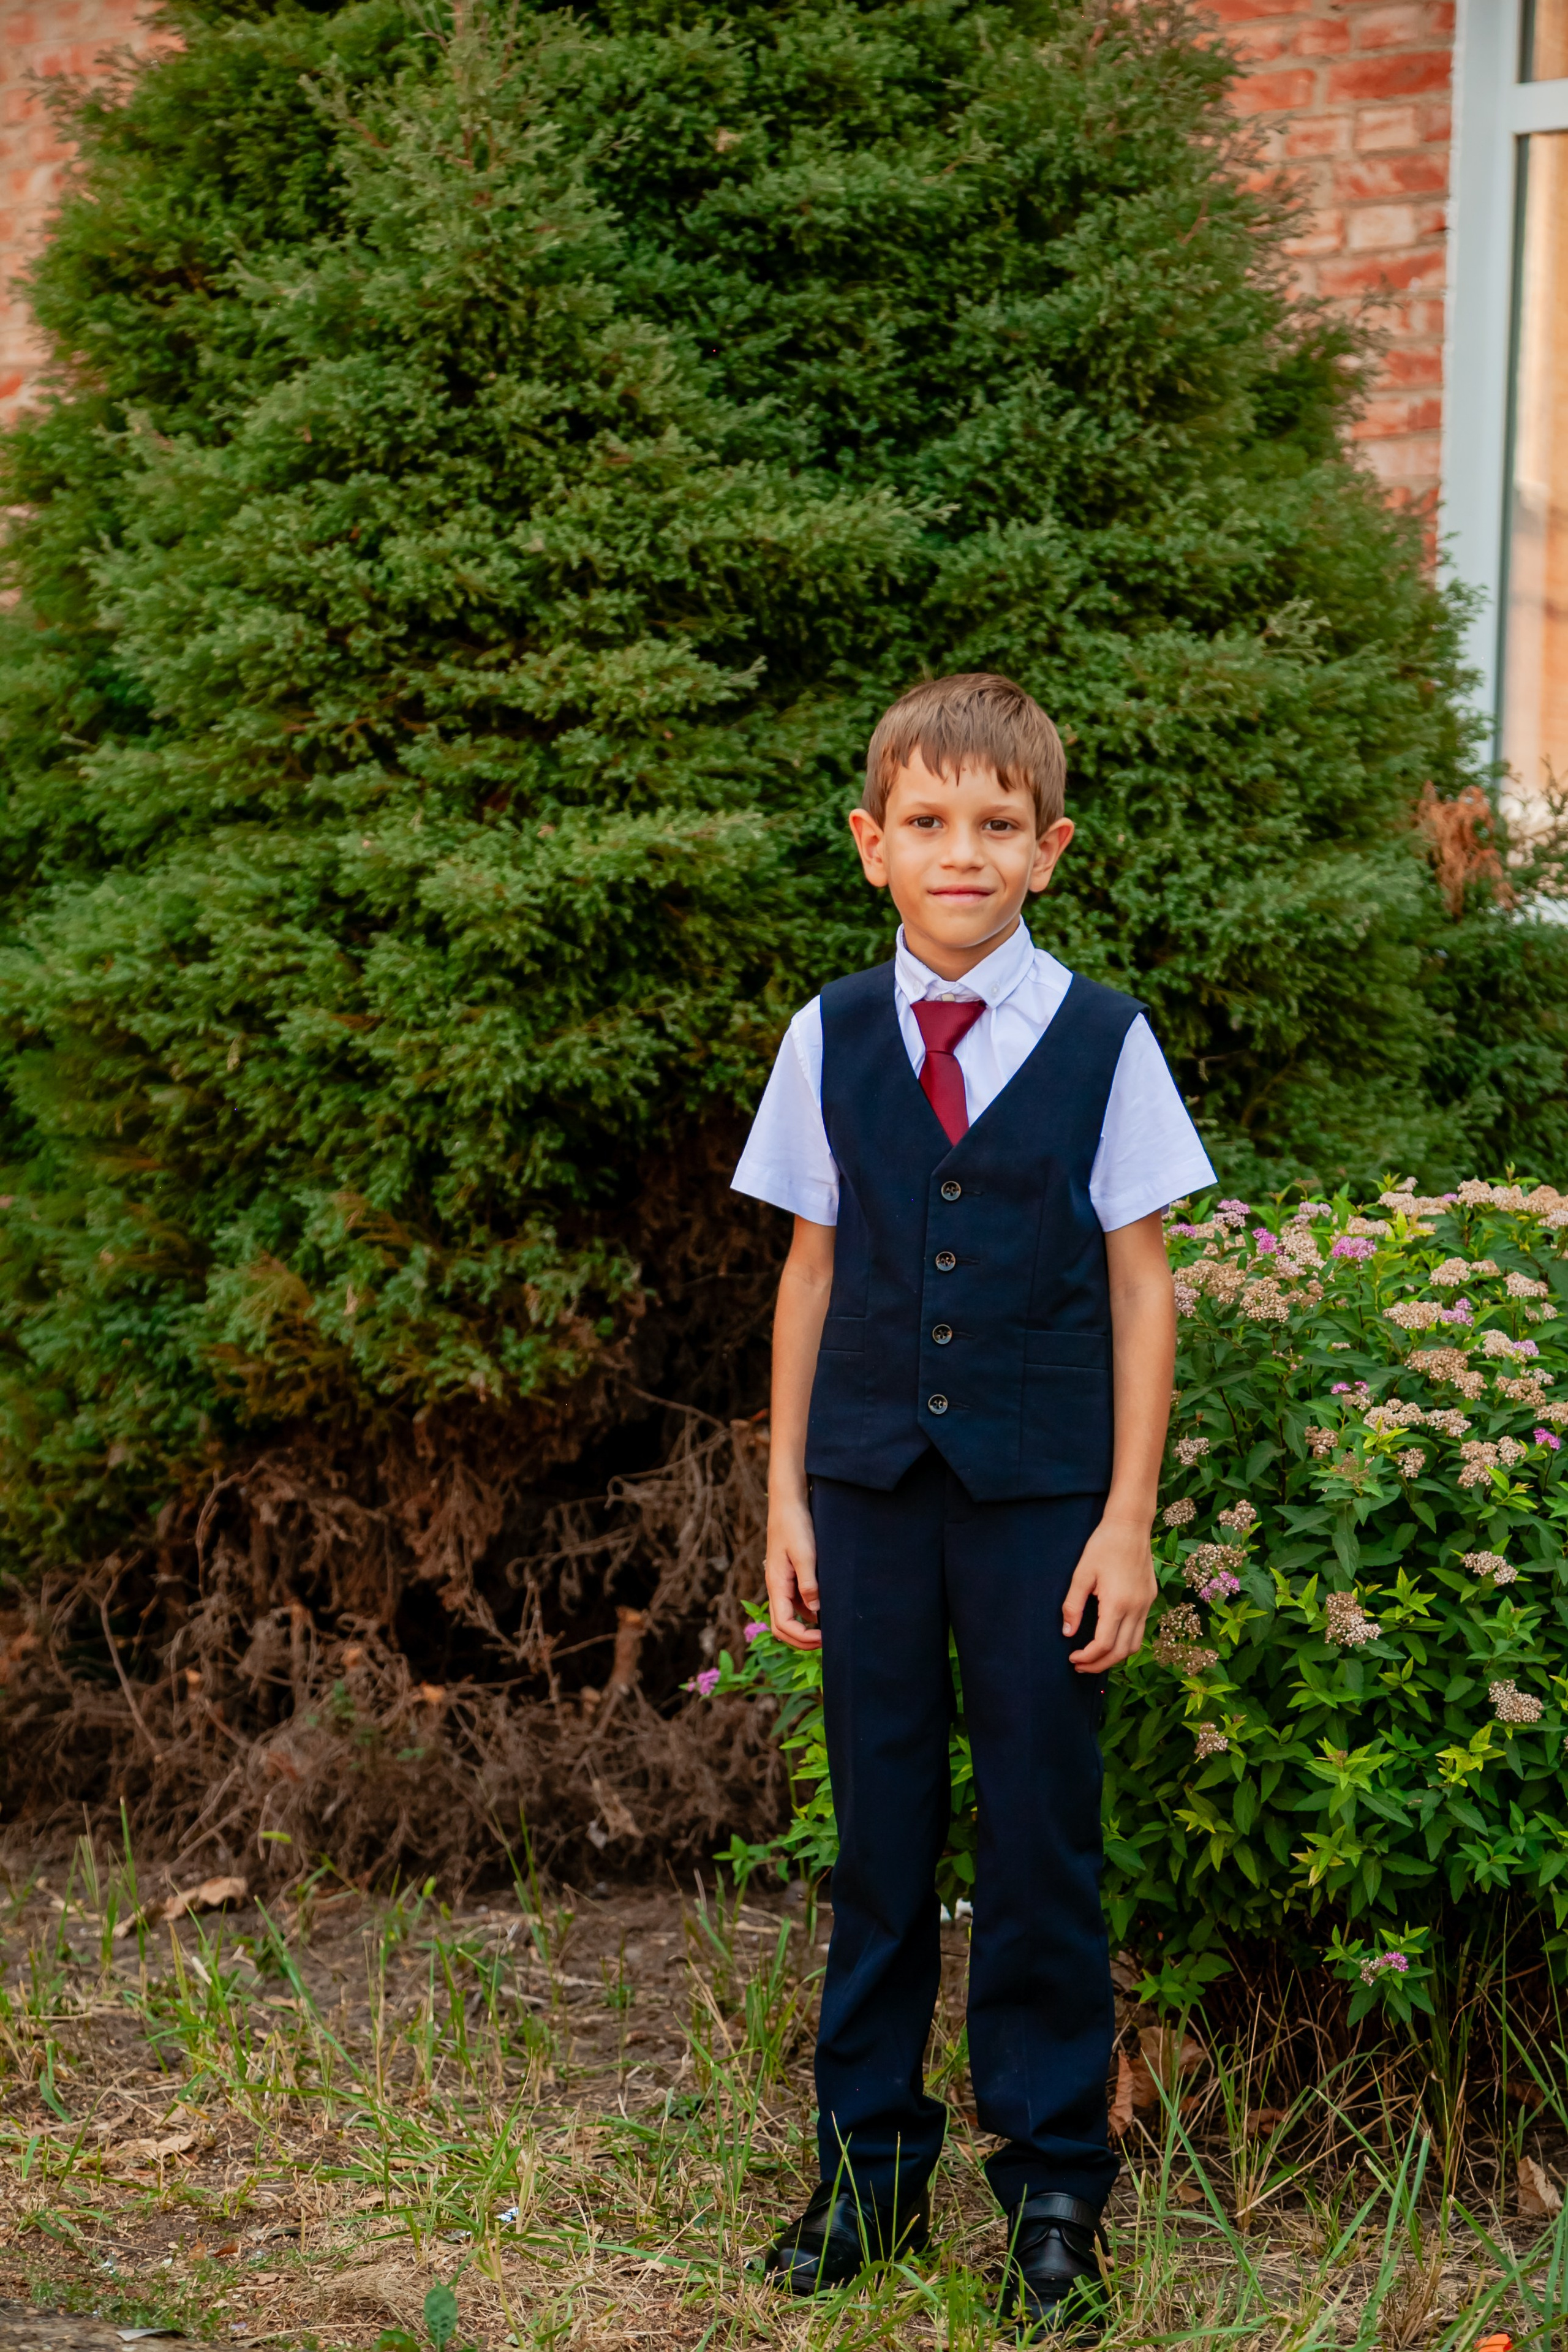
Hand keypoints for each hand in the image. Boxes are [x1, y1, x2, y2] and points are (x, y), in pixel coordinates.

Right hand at [765, 1497, 820, 1649]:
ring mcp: (782, 1584)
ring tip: (828, 1630)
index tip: (825, 1638)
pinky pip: (795, 1604)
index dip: (802, 1638)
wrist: (788, 1504)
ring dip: (804, 1629)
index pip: (783, 1625)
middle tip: (826, 1642)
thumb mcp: (805, 1553)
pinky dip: (807, 1614)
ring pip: (788, 1617)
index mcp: (776, 1585)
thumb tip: (815, 1612)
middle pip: (781, 1628)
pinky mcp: (789, 1577)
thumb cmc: (795, 1526)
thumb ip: (809, 1583)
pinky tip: (824, 1610)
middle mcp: (776, 1588)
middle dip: (801, 1641)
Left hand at [1062, 1518, 1156, 1671]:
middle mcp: (1136, 1608)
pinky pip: (1139, 1630)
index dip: (1087, 1657)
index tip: (1072, 1657)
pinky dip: (1125, 1642)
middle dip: (1100, 1664)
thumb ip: (1073, 1605)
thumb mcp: (1081, 1573)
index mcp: (1118, 1603)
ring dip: (1115, 1656)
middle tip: (1080, 1665)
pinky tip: (1109, 1637)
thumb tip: (1067, 1633)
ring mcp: (1146, 1604)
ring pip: (1135, 1644)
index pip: (1104, 1644)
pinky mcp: (1150, 1598)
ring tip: (1095, 1657)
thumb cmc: (1103, 1545)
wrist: (1130, 1526)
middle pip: (1121, 1652)